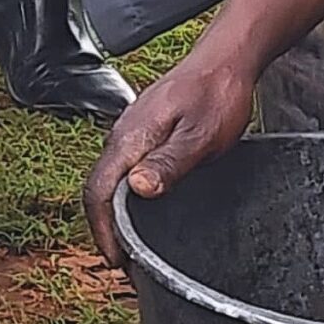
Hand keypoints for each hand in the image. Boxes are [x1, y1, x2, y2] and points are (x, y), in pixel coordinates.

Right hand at [83, 47, 255, 263]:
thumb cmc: (217, 94)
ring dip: (116, 215)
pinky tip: (145, 207)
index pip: (98, 191)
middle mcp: (122, 137)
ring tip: (134, 244)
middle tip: (127, 264)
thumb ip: (168, 162)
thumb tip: (137, 189)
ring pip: (111, 181)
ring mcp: (130, 133)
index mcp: (130, 140)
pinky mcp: (143, 132)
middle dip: (107, 230)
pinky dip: (127, 197)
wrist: (224, 60)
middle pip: (99, 190)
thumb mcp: (200, 135)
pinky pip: (125, 170)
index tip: (117, 261)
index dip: (103, 231)